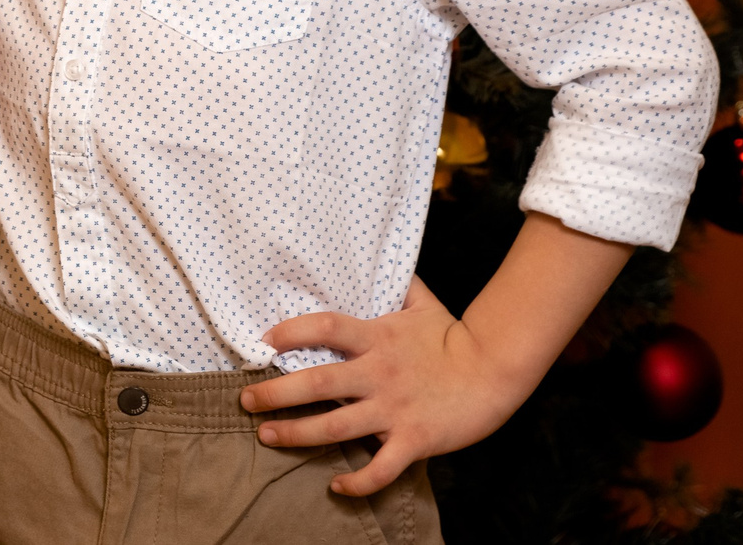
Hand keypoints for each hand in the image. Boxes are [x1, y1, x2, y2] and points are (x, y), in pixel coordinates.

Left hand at [239, 277, 525, 496]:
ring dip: (297, 434)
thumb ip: (396, 284)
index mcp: (378, 338)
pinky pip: (381, 467)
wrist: (497, 370)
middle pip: (317, 382)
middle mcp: (379, 374)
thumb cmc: (455, 336)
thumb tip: (382, 257)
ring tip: (266, 436)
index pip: (325, 328)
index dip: (292, 331)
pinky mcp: (415, 440)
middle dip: (275, 392)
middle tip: (245, 399)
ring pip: (336, 427)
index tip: (264, 340)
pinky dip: (358, 482)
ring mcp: (395, 410)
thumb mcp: (422, 303)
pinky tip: (336, 486)